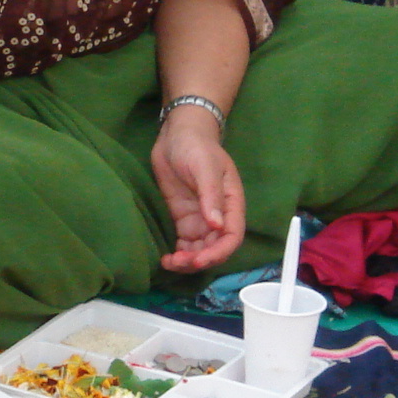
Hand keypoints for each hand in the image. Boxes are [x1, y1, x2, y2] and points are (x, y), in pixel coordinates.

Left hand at [151, 111, 244, 272]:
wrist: (177, 135)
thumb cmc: (197, 146)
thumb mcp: (205, 167)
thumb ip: (211, 196)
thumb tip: (216, 225)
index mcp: (231, 204)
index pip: (232, 237)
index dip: (218, 252)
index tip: (199, 259)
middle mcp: (218, 216)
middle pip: (214, 248)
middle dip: (199, 260)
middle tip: (177, 262)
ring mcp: (199, 219)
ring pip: (199, 249)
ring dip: (187, 261)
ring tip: (169, 262)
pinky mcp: (182, 218)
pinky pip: (184, 243)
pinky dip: (177, 253)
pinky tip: (165, 257)